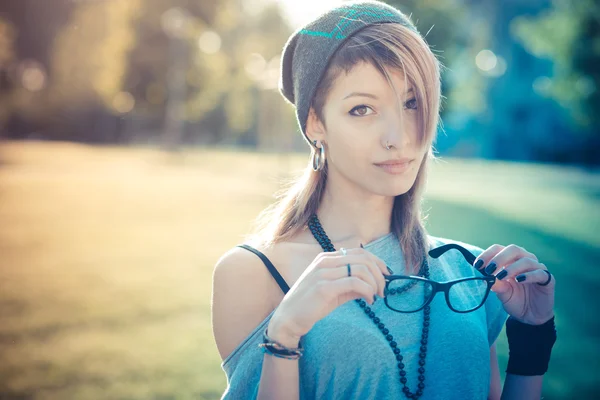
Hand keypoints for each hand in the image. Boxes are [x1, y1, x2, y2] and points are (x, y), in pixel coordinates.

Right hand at [267, 247, 389, 345]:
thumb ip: (351, 284)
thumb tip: (373, 284)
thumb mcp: (334, 290)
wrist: (289, 318)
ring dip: (374, 284)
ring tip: (376, 297)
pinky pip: (354, 283)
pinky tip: (369, 301)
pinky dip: (367, 291)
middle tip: (383, 290)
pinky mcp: (324, 287)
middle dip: (379, 274)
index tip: (386, 276)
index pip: (359, 252)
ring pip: (361, 269)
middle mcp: (325, 261)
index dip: (377, 262)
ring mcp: (323, 273)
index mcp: (326, 258)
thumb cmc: (311, 304)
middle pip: (363, 258)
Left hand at [474, 244, 554, 324]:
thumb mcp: (502, 292)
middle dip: (499, 258)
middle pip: (513, 249)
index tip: (477, 265)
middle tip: (489, 269)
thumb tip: (484, 277)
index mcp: (511, 260)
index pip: (499, 249)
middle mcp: (525, 260)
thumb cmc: (515, 300)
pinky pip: (540, 273)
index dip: (487, 254)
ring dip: (512, 268)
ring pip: (526, 261)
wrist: (530, 317)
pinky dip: (528, 275)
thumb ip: (496, 284)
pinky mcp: (548, 279)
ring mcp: (537, 268)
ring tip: (501, 277)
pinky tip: (519, 280)